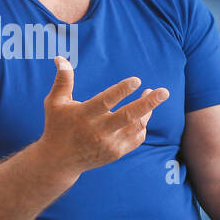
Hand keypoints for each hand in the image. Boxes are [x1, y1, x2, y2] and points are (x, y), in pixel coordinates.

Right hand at [36, 56, 169, 175]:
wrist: (59, 161)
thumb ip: (62, 81)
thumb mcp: (54, 102)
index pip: (105, 102)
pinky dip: (143, 125)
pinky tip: (144, 113)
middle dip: (148, 103)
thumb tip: (60, 58)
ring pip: (136, 126)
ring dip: (148, 110)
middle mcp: (98, 131)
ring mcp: (109, 144)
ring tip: (155, 95)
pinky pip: (137, 138)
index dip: (121, 91)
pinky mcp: (116, 153)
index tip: (137, 80)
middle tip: (164, 92)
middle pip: (128, 116)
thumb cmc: (57, 126)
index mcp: (84, 116)